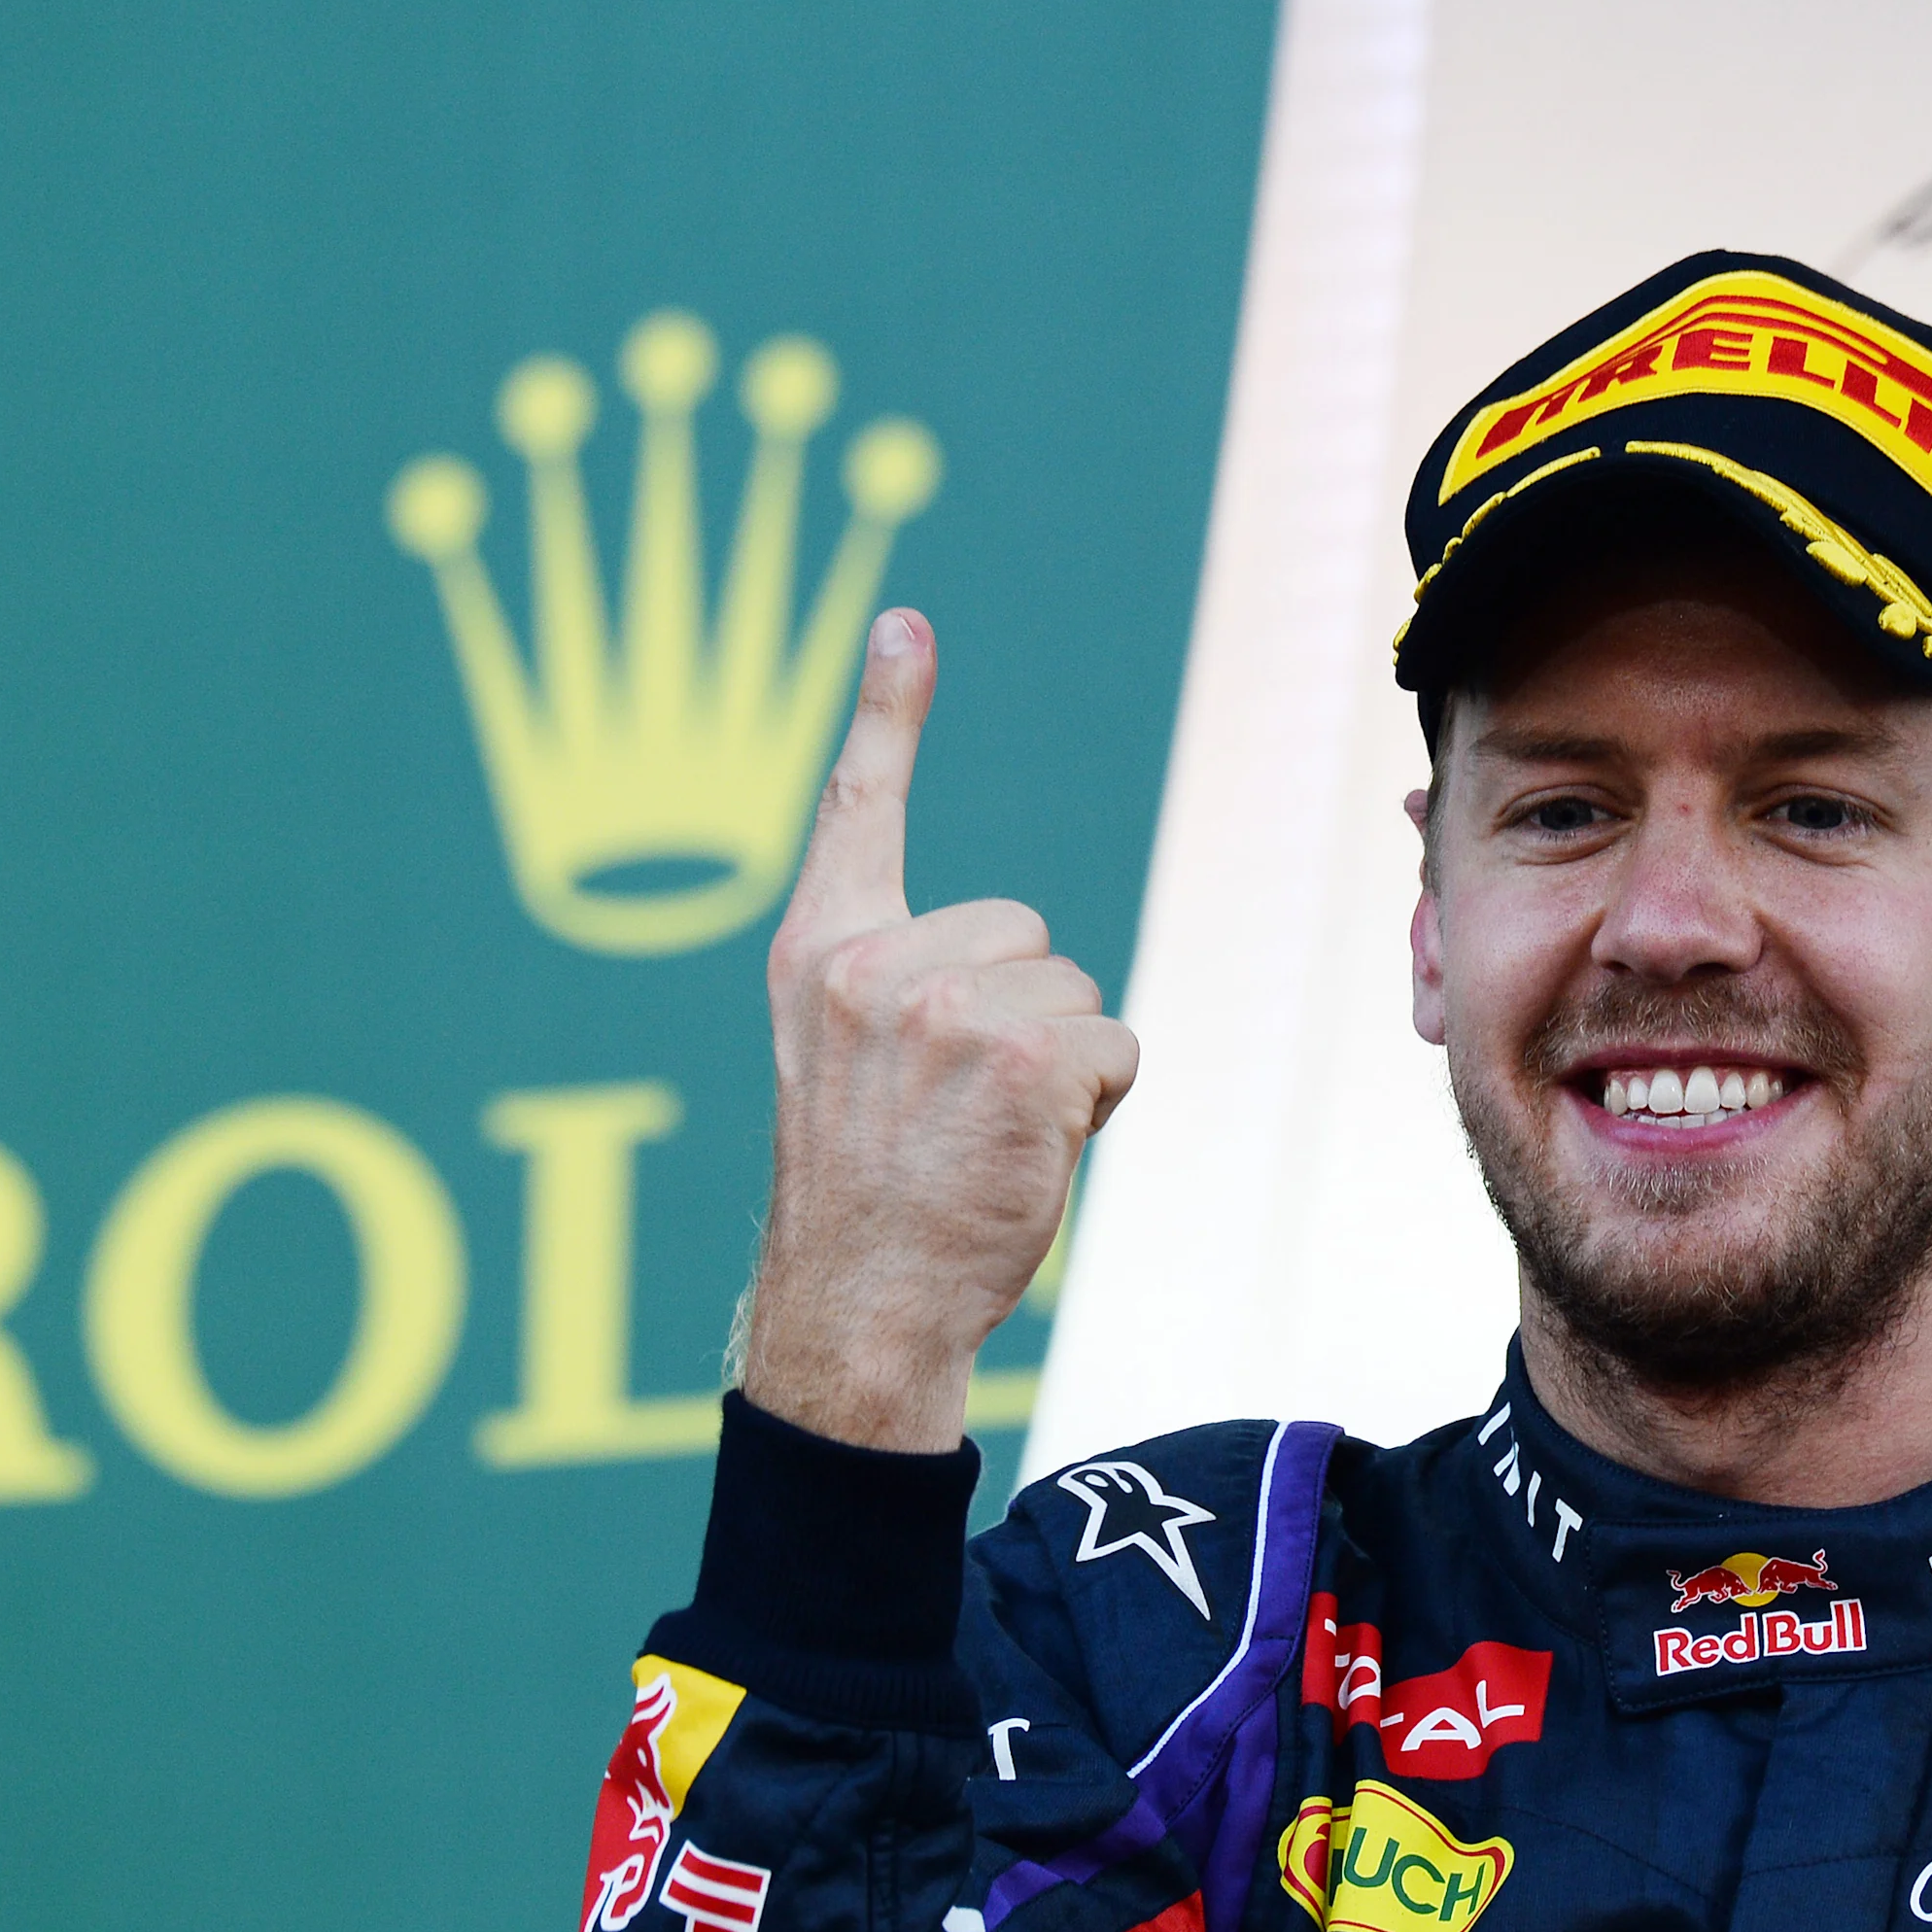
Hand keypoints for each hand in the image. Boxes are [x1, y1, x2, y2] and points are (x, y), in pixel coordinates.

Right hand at [739, 608, 1139, 1451]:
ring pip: (1075, 990)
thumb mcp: (842, 1060)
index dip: (887, 712)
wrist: (859, 1307)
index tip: (907, 623)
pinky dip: (1095, 1106)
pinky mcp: (1023, 1057)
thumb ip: (892, 979)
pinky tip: (1026, 1154)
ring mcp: (945, 1006)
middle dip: (1021, 1014)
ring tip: (982, 1136)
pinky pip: (1113, 1044)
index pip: (857, 809)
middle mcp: (871, 962)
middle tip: (955, 1107)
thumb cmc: (867, 1194)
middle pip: (1024, 931)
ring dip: (1060, 1066)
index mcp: (819, 952)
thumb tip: (1010, 947)